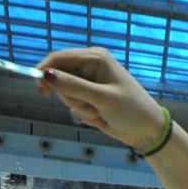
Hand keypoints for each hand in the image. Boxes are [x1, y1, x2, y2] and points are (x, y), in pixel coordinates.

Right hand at [36, 47, 165, 150]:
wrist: (147, 131)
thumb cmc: (130, 110)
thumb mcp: (102, 98)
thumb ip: (73, 86)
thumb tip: (45, 74)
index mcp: (95, 57)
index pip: (59, 57)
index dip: (46, 70)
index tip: (40, 89)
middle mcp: (90, 66)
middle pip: (59, 78)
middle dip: (71, 97)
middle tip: (90, 105)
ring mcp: (89, 83)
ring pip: (66, 95)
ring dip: (79, 108)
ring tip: (99, 112)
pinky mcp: (89, 98)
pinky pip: (73, 106)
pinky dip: (84, 114)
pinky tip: (100, 117)